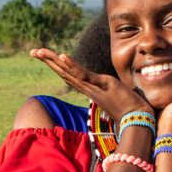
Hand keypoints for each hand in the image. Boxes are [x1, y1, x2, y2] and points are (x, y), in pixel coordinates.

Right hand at [31, 48, 149, 120]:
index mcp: (90, 89)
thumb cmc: (130, 108)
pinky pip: (85, 75)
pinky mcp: (103, 85)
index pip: (69, 76)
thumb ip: (108, 88)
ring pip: (69, 73)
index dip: (56, 66)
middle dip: (48, 62)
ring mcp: (94, 87)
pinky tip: (61, 56)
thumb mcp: (115, 93)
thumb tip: (109, 84)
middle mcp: (88, 88)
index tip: (44, 58)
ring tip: (40, 52)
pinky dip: (72, 66)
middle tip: (33, 52)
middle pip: (63, 73)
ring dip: (54, 62)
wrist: (138, 119)